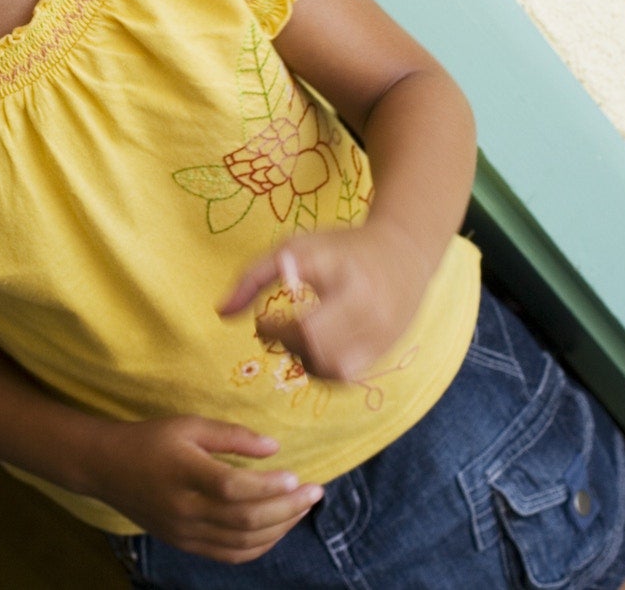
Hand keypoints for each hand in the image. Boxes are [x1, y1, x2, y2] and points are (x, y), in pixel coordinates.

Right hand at [81, 416, 320, 563]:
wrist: (106, 468)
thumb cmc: (150, 439)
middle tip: (315, 492)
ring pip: (242, 543)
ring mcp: (185, 532)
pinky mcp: (185, 544)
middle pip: (245, 520)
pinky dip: (259, 547)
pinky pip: (230, 555)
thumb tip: (274, 447)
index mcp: (185, 473)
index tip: (297, 476)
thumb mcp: (188, 425)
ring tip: (301, 509)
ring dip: (280, 529)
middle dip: (287, 509)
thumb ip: (231, 436)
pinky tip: (276, 530)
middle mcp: (185, 509)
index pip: (234, 488)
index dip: (269, 487)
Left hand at [218, 223, 430, 381]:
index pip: (305, 325)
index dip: (274, 330)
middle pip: (319, 352)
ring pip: (333, 370)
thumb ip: (253, 276)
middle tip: (281, 331)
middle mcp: (370, 309)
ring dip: (306, 361)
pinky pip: (348, 375)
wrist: (403, 251)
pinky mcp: (387, 349)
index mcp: (345, 279)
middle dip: (290, 346)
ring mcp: (382, 333)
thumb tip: (221, 313)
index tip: (265, 319)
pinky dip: (325, 369)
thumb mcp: (295, 247)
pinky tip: (319, 347)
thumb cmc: (338, 248)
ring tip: (300, 338)